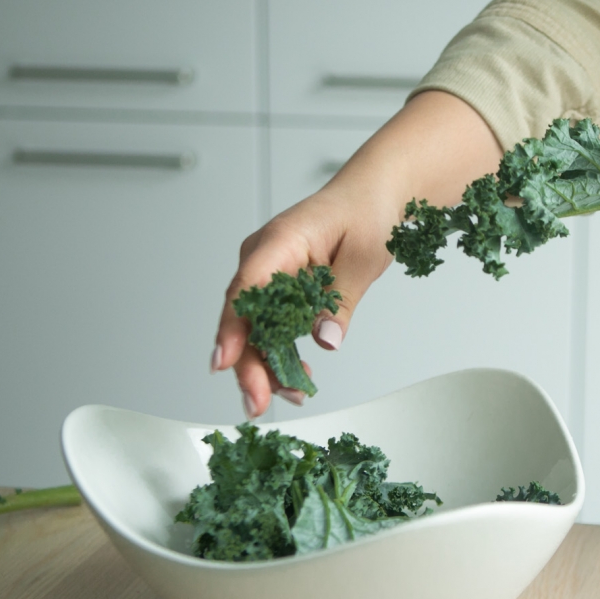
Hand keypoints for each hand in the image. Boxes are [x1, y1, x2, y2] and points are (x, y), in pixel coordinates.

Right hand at [212, 181, 401, 416]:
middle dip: (249, 364)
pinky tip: (296, 376)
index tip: (225, 362)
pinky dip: (281, 351)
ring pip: (255, 326)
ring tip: (293, 393)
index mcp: (281, 240)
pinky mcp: (279, 287)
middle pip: (244, 317)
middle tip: (259, 403)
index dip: (233, 329)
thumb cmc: (366, 212)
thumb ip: (340, 300)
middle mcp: (264, 257)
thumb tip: (324, 340)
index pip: (247, 288)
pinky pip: (272, 324)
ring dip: (267, 364)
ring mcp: (268, 272)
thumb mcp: (363, 257)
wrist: (374, 195)